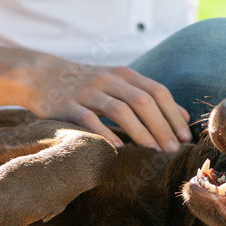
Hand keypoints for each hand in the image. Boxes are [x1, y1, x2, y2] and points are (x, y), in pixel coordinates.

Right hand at [20, 55, 191, 151]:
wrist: (40, 75)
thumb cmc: (87, 85)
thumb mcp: (119, 83)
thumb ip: (148, 97)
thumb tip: (184, 117)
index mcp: (124, 74)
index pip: (158, 92)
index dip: (174, 115)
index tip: (185, 137)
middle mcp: (108, 80)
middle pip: (143, 101)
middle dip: (162, 127)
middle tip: (173, 150)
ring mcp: (87, 91)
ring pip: (120, 110)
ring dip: (140, 132)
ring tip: (153, 151)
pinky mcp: (66, 105)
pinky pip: (89, 120)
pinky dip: (106, 134)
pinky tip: (119, 149)